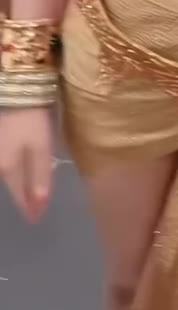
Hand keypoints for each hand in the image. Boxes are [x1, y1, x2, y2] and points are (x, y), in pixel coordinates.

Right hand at [0, 107, 53, 221]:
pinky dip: (14, 170)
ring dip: (18, 185)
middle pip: (12, 185)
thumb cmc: (32, 120)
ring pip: (8, 174)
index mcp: (8, 168)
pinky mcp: (0, 138)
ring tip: (28, 192)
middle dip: (22, 198)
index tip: (35, 220)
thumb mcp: (41, 148)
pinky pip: (7, 162)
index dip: (29, 208)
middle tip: (33, 209)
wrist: (17, 89)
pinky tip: (20, 169)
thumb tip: (38, 207)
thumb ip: (40, 177)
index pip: (20, 195)